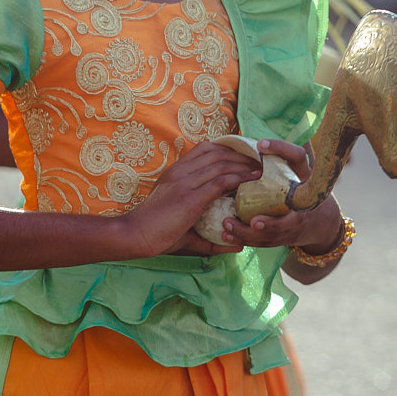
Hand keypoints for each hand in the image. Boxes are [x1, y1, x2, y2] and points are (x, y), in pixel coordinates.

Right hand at [118, 140, 260, 257]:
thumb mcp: (183, 224)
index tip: (245, 157)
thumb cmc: (155, 232)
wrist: (134, 235)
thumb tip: (237, 245)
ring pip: (221, 164)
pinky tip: (252, 180)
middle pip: (216, 152)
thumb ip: (209, 233)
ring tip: (261, 169)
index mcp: (174, 172)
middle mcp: (179, 172)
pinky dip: (239, 178)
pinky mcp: (190, 196)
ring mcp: (184, 182)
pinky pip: (220, 181)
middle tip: (259, 161)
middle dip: (241, 154)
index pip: (204, 150)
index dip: (227, 149)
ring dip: (244, 165)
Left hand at [213, 139, 342, 249]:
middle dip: (272, 220)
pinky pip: (263, 241)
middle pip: (292, 215)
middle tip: (252, 218)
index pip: (298, 158)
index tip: (261, 144)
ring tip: (226, 224)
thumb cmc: (300, 188)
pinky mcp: (284, 236)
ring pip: (274, 231)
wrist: (321, 222)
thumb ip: (287, 152)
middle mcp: (303, 201)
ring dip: (249, 231)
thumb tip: (281, 123)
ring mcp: (295, 221)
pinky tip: (225, 236)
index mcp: (304, 176)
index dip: (282, 149)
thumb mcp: (299, 170)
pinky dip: (244, 239)